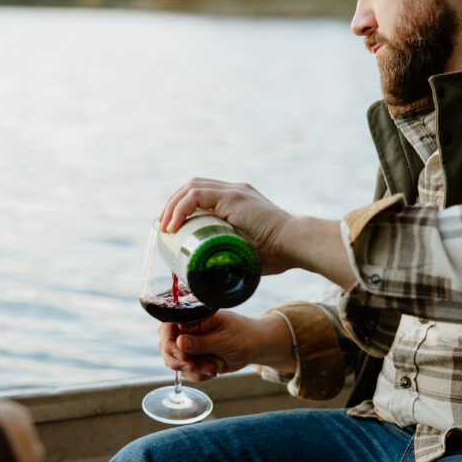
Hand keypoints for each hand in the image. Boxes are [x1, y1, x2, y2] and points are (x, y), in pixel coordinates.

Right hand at [158, 310, 295, 381]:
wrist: (256, 346)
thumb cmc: (244, 336)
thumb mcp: (224, 339)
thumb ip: (201, 342)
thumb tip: (179, 341)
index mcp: (195, 317)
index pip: (168, 326)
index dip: (170, 344)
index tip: (184, 358)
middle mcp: (188, 329)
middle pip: (165, 345)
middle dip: (179, 361)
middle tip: (195, 366)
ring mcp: (190, 344)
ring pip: (174, 361)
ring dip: (191, 370)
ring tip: (211, 369)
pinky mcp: (194, 358)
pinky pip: (185, 371)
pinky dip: (197, 375)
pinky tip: (212, 371)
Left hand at [159, 178, 292, 274]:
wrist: (295, 245)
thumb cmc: (278, 255)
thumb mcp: (247, 253)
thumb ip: (233, 256)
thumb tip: (215, 275)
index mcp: (238, 200)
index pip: (202, 193)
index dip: (182, 207)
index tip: (173, 228)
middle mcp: (234, 190)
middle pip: (193, 186)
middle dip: (173, 205)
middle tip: (165, 228)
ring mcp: (234, 191)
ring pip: (191, 187)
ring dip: (173, 206)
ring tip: (166, 228)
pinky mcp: (233, 197)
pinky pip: (196, 195)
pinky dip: (180, 209)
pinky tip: (174, 226)